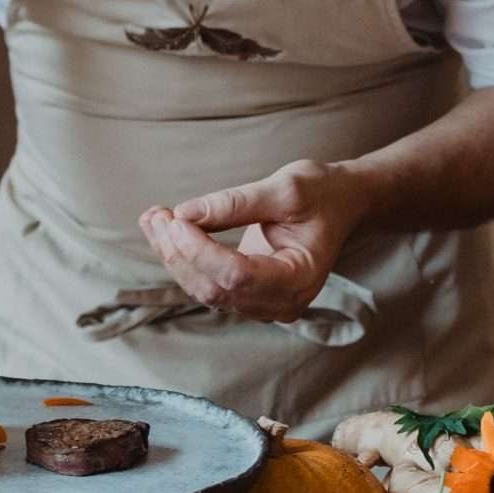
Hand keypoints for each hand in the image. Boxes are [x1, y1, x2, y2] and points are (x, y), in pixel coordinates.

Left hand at [137, 159, 381, 323]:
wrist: (340, 204)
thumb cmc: (321, 193)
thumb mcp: (285, 188)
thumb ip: (236, 203)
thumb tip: (184, 214)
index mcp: (301, 278)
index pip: (237, 276)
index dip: (200, 250)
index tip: (176, 218)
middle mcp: (283, 301)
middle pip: (216, 288)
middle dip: (179, 253)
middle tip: (156, 215)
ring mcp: (264, 304)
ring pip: (205, 290)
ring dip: (173, 256)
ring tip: (153, 218)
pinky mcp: (247, 295)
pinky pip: (207, 283)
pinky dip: (183, 258)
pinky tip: (164, 230)